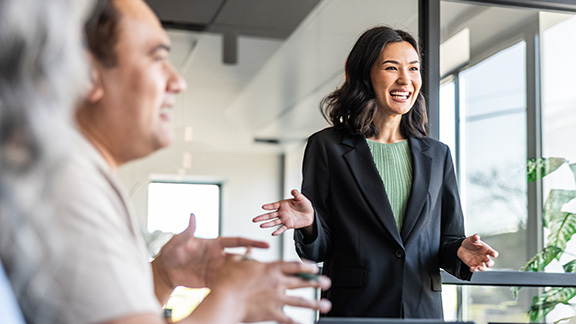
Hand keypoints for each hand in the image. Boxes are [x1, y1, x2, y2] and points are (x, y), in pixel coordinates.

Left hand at [152, 214, 269, 290]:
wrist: (165, 271)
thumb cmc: (171, 252)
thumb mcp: (179, 241)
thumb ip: (188, 231)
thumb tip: (192, 216)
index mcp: (214, 244)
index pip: (237, 241)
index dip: (251, 242)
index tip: (266, 244)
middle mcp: (218, 256)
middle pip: (241, 257)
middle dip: (253, 261)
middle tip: (265, 266)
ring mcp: (216, 269)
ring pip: (236, 271)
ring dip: (246, 274)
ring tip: (258, 279)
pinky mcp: (211, 281)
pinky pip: (226, 283)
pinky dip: (234, 286)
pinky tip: (242, 290)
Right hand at [212, 255, 331, 323]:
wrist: (224, 301)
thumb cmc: (226, 281)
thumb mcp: (234, 262)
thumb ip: (245, 255)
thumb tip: (249, 249)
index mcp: (270, 268)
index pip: (294, 265)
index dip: (307, 266)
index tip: (315, 268)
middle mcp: (277, 283)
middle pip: (302, 282)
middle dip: (316, 282)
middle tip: (327, 282)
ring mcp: (276, 299)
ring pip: (300, 301)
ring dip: (315, 303)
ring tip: (326, 305)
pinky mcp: (271, 313)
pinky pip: (288, 319)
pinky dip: (298, 323)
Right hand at [252, 189, 313, 235]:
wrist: (310, 214)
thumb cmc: (304, 205)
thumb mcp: (301, 198)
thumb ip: (296, 194)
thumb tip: (293, 190)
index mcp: (283, 204)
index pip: (274, 205)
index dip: (268, 206)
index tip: (263, 207)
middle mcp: (281, 212)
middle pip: (270, 215)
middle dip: (262, 217)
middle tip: (254, 219)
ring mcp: (284, 219)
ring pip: (274, 222)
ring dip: (267, 224)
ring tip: (261, 225)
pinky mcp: (288, 225)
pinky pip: (282, 229)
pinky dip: (278, 231)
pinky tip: (273, 233)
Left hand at [457, 234, 498, 271]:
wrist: (462, 247)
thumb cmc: (470, 243)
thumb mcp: (472, 239)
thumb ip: (474, 238)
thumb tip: (476, 236)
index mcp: (486, 250)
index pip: (492, 252)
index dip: (494, 254)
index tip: (494, 254)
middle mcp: (484, 257)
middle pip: (490, 262)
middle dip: (490, 264)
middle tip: (488, 264)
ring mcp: (479, 262)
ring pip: (483, 268)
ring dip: (482, 269)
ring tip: (479, 267)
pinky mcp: (473, 265)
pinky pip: (474, 269)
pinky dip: (474, 269)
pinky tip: (472, 268)